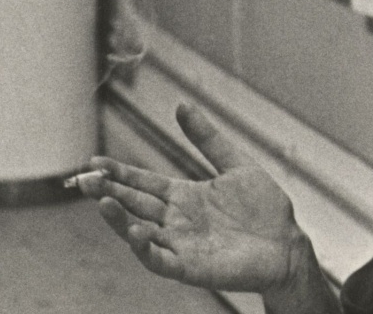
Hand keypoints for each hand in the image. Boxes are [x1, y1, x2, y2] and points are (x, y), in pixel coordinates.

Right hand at [77, 103, 305, 293]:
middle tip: (84, 180)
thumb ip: (207, 139)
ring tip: (103, 202)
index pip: (142, 182)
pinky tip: (136, 231)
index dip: (119, 173)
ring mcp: (181, 245)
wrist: (288, 245)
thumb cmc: (265, 210)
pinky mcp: (191, 267)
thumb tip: (182, 105)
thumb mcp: (235, 165)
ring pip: (139, 233)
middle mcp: (176, 221)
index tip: (95, 161)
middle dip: (108, 192)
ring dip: (119, 219)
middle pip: (133, 205)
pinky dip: (145, 248)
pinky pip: (161, 260)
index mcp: (184, 197)